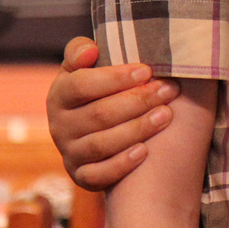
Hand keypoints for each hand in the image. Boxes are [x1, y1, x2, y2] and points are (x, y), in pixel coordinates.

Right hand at [48, 36, 177, 191]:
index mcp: (59, 95)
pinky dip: (121, 164)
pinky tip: (145, 151)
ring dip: (137, 129)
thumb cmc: (97, 89)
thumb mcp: (84, 67)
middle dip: (137, 101)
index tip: (147, 71)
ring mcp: (70, 153)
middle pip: (99, 115)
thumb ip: (82, 51)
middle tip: (168, 90)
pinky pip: (98, 175)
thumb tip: (90, 51)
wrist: (94, 130)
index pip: (82, 85)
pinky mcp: (81, 176)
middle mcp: (59, 126)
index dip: (115, 78)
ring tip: (166, 115)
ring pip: (102, 144)